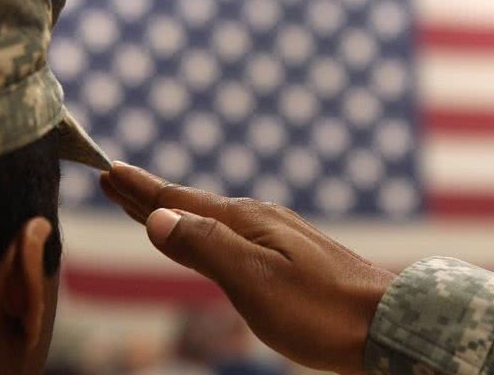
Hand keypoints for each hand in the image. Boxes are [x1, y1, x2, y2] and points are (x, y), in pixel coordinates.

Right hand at [100, 162, 395, 373]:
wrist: (385, 323)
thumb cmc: (321, 309)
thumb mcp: (255, 280)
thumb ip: (207, 247)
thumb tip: (160, 217)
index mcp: (245, 223)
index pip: (180, 201)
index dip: (141, 190)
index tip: (109, 170)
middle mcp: (258, 221)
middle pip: (192, 204)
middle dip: (150, 195)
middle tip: (115, 179)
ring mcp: (276, 236)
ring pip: (211, 218)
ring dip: (176, 210)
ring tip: (150, 205)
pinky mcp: (289, 255)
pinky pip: (231, 234)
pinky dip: (205, 230)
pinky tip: (211, 235)